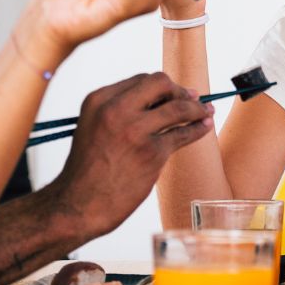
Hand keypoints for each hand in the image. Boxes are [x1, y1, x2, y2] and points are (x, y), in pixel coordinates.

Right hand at [45, 73, 214, 235]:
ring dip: (197, 109)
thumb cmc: (87, 169)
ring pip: (178, 108)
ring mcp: (135, 130)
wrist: (78, 204)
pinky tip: (205, 126)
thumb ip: (119, 110)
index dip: (162, 87)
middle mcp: (116, 110)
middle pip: (161, 84)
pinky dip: (198, 129)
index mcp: (99, 100)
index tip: (174, 94)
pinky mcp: (152, 153)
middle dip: (180, 91)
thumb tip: (161, 99)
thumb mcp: (93, 127)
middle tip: (193, 100)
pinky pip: (183, 134)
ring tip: (207, 112)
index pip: (140, 80)